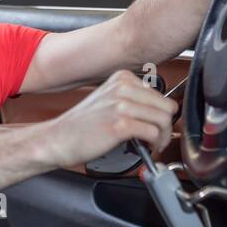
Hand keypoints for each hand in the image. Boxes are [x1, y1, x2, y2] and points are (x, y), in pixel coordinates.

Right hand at [38, 70, 177, 168]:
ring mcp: (121, 104)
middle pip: (167, 106)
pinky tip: (148, 148)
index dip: (162, 113)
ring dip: (163, 136)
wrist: (58, 139)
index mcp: (122, 78)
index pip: (161, 94)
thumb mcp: (109, 100)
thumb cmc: (82, 125)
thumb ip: (133, 99)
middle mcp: (123, 87)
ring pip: (164, 120)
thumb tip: (162, 109)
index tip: (156, 125)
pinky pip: (154, 133)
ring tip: (154, 144)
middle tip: (159, 138)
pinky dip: (155, 144)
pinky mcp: (120, 124)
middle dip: (167, 126)